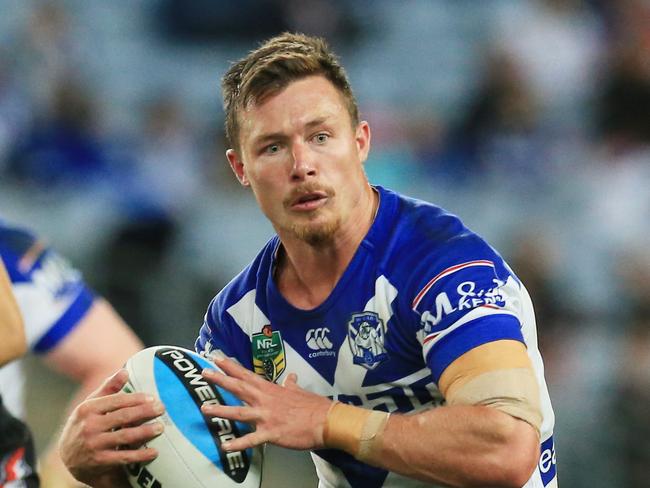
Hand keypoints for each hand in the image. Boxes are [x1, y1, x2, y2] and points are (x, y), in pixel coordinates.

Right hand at [58, 369, 164, 486]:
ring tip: (160, 427)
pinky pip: (124, 457)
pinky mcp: (99, 462)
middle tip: (162, 408)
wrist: (69, 459)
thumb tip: (125, 371)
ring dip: (145, 432)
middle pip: (123, 416)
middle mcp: (89, 426)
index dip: (136, 399)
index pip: (116, 401)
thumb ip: (109, 388)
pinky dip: (140, 455)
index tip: (153, 398)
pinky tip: (154, 452)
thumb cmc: (85, 425)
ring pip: (125, 436)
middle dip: (145, 412)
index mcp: (88, 409)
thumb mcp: (91, 405)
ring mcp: (94, 445)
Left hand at [201, 357, 331, 452]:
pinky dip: (238, 443)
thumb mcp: (299, 391)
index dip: (231, 366)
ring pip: (239, 412)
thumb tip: (292, 378)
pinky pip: (251, 440)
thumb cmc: (313, 406)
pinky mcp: (271, 433)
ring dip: (221, 410)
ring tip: (205, 408)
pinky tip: (225, 446)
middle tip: (204, 372)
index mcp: (271, 389)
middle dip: (220, 379)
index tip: (217, 358)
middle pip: (238, 387)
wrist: (326, 421)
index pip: (247, 374)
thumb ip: (291, 385)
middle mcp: (265, 400)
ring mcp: (267, 416)